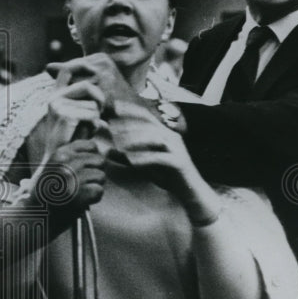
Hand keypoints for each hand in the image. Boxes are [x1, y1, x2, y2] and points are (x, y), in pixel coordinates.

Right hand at [30, 79, 112, 226]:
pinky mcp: (81, 194)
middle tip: (78, 184)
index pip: (91, 146)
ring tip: (77, 193)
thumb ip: (71, 154)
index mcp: (60, 152)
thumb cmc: (45, 191)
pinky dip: (92, 199)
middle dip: (93, 173)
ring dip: (93, 186)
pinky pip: (99, 191)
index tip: (80, 169)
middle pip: (99, 160)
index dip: (90, 158)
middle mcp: (67, 162)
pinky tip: (79, 202)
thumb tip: (97, 142)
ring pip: (101, 176)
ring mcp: (74, 178)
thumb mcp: (53, 165)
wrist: (34, 216)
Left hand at [45, 53, 145, 117]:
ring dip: (68, 97)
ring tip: (65, 107)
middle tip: (58, 101)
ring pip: (74, 85)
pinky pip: (82, 96)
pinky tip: (72, 112)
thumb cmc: (109, 100)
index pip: (71, 66)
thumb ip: (70, 74)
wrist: (133, 116)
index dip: (63, 81)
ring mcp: (105, 75)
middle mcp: (103, 63)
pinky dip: (76, 105)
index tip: (59, 94)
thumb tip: (47, 66)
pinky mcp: (105, 90)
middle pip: (71, 73)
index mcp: (100, 58)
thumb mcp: (89, 83)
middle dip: (64, 88)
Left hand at [110, 101, 218, 224]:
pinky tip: (131, 162)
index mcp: (164, 133)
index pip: (146, 116)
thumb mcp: (143, 164)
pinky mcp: (179, 163)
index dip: (130, 109)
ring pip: (154, 138)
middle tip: (110, 126)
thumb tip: (107, 151)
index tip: (113, 107)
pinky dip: (145, 159)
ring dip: (135, 139)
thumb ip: (127, 157)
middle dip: (128, 124)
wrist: (190, 192)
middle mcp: (171, 137)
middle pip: (148, 124)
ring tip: (119, 144)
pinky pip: (160, 158)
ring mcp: (177, 149)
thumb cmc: (167, 175)